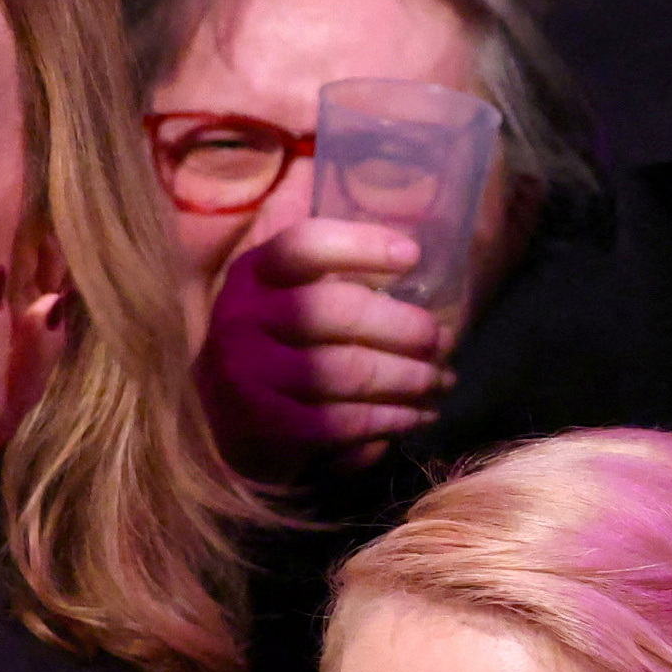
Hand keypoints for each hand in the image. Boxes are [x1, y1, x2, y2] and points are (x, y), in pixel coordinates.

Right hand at [197, 221, 453, 465]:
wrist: (228, 424)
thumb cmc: (281, 347)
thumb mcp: (290, 300)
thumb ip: (336, 277)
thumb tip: (414, 266)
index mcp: (254, 274)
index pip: (304, 245)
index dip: (361, 245)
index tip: (413, 256)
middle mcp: (241, 317)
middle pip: (336, 310)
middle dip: (404, 326)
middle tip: (443, 340)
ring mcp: (246, 374)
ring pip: (347, 370)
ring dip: (409, 378)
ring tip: (442, 381)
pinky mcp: (264, 426)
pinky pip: (343, 421)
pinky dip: (391, 419)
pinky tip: (418, 416)